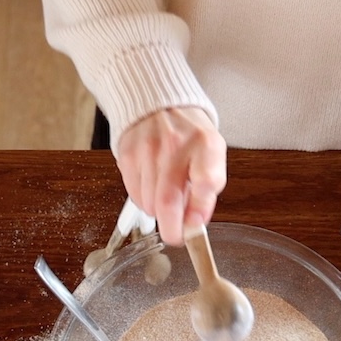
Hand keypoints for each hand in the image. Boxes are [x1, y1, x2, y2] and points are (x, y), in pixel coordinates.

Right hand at [116, 107, 226, 245]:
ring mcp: (148, 149)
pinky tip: (152, 186)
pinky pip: (134, 194)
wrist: (159, 104)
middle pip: (168, 201)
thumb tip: (195, 223)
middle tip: (176, 235)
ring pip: (148, 203)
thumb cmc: (190, 136)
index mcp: (205, 144)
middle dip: (171, 228)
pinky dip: (144, 200)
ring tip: (166, 198)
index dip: (200, 208)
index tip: (195, 226)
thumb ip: (207, 189)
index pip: (206, 180)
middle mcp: (176, 144)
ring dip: (158, 212)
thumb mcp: (211, 155)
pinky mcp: (128, 155)